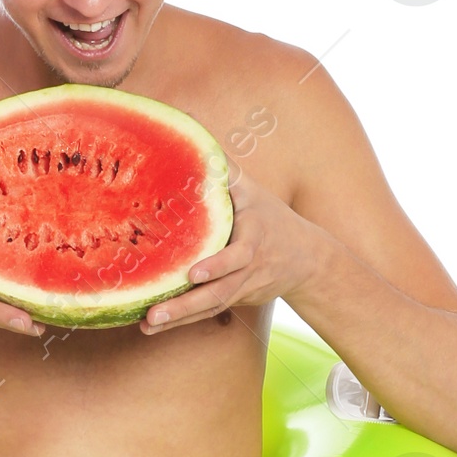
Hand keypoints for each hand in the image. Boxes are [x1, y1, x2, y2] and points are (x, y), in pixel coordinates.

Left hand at [138, 168, 329, 333]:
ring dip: (178, 317)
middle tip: (154, 313)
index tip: (193, 273)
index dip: (217, 265)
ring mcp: (242, 286)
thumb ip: (224, 171)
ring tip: (148, 324)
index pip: (237, 254)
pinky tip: (151, 327)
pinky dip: (181, 321)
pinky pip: (207, 312)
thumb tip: (193, 130)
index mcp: (253, 237)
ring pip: (210, 305)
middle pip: (218, 290)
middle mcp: (248, 266)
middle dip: (186, 304)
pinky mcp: (235, 299)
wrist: (307, 259)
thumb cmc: (271, 217)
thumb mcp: (252, 191)